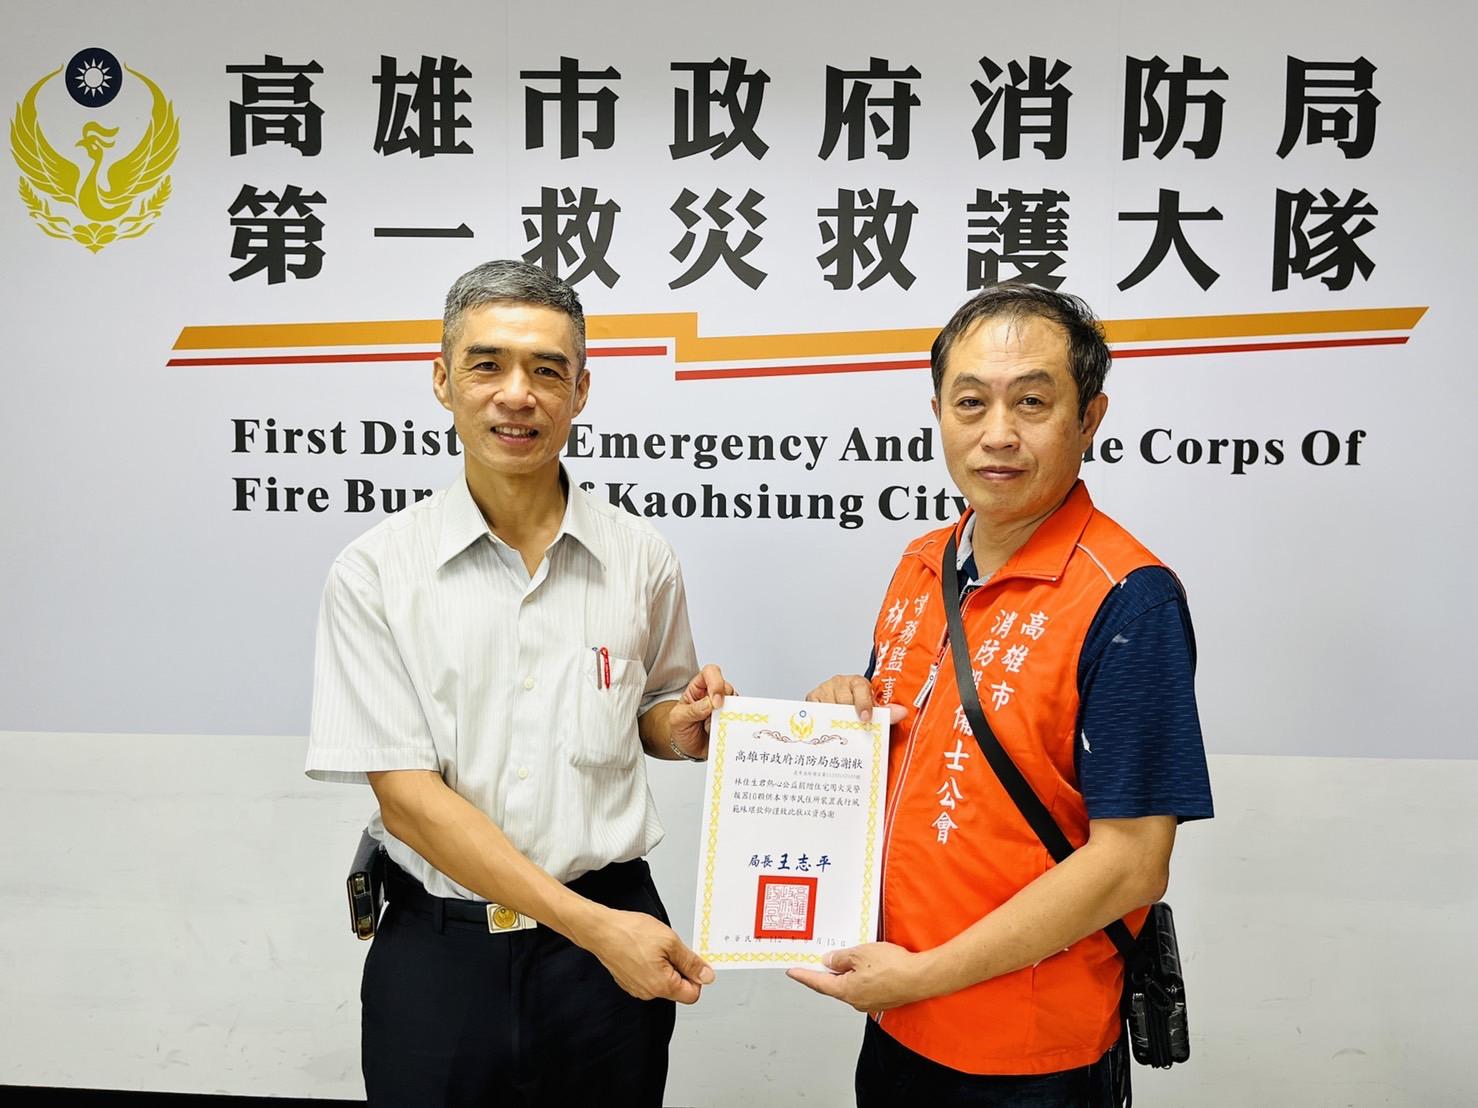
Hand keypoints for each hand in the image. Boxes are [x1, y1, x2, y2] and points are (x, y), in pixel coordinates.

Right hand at [585, 907, 715, 1004]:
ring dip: (665, 966)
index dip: (696, 976)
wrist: (601, 930)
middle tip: (670, 947)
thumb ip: (691, 962)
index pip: (693, 994)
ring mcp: (637, 988)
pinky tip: (643, 949)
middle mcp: (648, 993)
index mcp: (662, 986)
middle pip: (677, 989)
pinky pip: (649, 978)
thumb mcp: (670, 942)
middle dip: (679, 968)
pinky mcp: (628, 981)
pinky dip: (651, 965)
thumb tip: (707, 976)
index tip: (690, 959)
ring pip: (663, 982)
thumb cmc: (630, 933)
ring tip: (654, 946)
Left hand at [667, 663, 733, 759]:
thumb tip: (709, 703)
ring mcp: (724, 707)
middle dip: (724, 703)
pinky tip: (724, 731)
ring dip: (727, 716)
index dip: (716, 682)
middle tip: (716, 717)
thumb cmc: (682, 731)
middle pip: (727, 687)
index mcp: (698, 688)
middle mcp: (713, 695)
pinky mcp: (731, 719)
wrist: (688, 750)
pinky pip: (739, 717)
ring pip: (735, 703)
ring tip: (715, 727)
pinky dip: (733, 725)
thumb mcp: (678, 720)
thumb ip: (691, 711)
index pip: (710, 673)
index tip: (716, 702)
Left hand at [786, 942, 932, 1013]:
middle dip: (826, 973)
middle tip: (817, 960)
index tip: (793, 972)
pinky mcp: (883, 999)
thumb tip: (829, 961)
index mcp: (846, 990)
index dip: (804, 976)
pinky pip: (865, 987)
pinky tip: (865, 966)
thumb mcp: (860, 954)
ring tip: (846, 957)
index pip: (818, 983)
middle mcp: (856, 1001)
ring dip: (846, 973)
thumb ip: (841, 958)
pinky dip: (860, 977)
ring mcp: (870, 1002)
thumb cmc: (892, 966)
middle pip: (834, 986)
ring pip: (850, 986)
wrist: (920, 978)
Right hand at [805, 675, 905, 725]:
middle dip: (850, 717)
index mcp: (857, 682)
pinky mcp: (811, 699)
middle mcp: (839, 682)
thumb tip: (902, 712)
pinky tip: (826, 730)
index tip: (866, 718)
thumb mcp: (874, 710)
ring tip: (841, 733)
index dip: (864, 703)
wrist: (842, 707)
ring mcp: (824, 689)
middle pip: (844, 700)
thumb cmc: (858, 708)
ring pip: (829, 708)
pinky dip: (821, 723)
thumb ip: (887, 713)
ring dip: (836, 723)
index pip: (861, 688)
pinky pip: (815, 712)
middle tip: (853, 730)